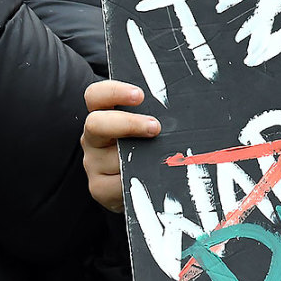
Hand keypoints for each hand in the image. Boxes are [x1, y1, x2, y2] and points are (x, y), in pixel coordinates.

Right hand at [81, 79, 159, 213]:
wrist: (143, 186)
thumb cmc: (151, 147)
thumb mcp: (151, 125)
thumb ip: (158, 112)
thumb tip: (187, 105)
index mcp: (105, 114)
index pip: (96, 96)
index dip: (114, 92)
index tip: (139, 95)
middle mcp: (94, 137)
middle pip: (95, 124)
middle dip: (128, 123)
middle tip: (155, 127)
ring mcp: (94, 162)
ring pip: (112, 157)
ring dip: (141, 157)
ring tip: (163, 158)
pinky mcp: (99, 188)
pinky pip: (118, 183)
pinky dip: (140, 179)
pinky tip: (153, 177)